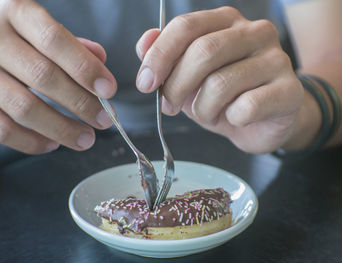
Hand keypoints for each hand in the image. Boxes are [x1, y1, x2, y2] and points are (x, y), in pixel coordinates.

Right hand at [0, 0, 116, 153]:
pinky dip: (32, 141)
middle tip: (105, 120)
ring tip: (86, 139)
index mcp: (18, 13)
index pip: (54, 40)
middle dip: (81, 104)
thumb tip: (101, 60)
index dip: (85, 68)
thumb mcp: (47, 33)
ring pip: (24, 107)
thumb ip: (74, 46)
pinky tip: (53, 144)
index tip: (109, 91)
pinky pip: (3, 128)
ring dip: (62, 129)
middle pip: (43, 76)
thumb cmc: (27, 44)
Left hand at [135, 7, 304, 153]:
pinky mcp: (290, 90)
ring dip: (202, 109)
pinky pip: (246, 107)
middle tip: (168, 106)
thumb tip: (144, 43)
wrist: (261, 121)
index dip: (160, 56)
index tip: (145, 84)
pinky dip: (231, 119)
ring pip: (220, 84)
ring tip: (206, 114)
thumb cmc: (222, 96)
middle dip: (176, 87)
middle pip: (203, 52)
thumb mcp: (188, 76)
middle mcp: (255, 32)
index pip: (186, 26)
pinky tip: (236, 118)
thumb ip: (166, 56)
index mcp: (226, 22)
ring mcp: (277, 59)